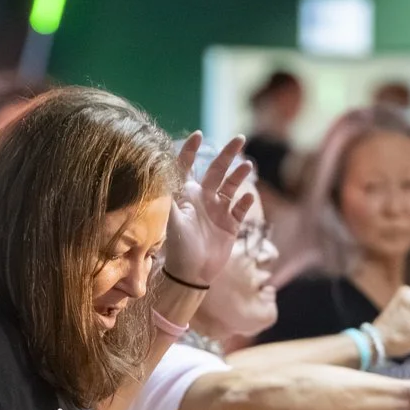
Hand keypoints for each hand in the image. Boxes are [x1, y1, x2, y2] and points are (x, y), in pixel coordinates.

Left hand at [159, 132, 256, 294]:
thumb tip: (161, 175)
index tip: (197, 135)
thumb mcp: (170, 220)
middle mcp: (203, 198)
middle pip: (217, 170)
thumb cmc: (176, 247)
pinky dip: (246, 202)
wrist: (190, 275)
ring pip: (232, 186)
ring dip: (240, 175)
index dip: (191, 151)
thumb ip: (168, 198)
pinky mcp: (231, 224)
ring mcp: (218, 210)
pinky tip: (248, 196)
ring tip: (246, 165)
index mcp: (186, 195)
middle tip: (239, 138)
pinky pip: (241, 209)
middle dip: (228, 154)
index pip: (187, 167)